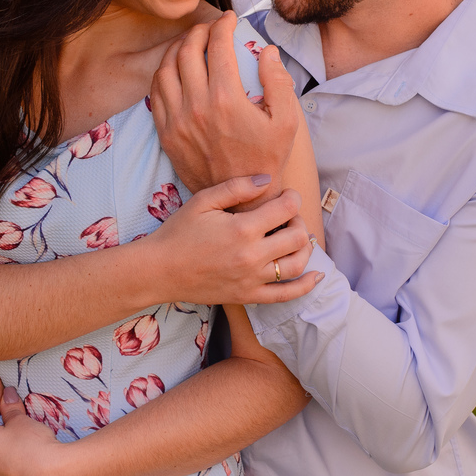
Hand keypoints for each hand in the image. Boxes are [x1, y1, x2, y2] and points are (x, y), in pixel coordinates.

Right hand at [143, 175, 321, 305]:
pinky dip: (305, 286)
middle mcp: (252, 256)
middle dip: (298, 221)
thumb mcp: (203, 201)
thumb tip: (267, 180)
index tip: (286, 195)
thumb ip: (237, 187)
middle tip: (288, 217)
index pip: (286, 209)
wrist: (159, 270)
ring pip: (297, 265)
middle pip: (297, 237)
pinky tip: (316, 275)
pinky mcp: (248, 296)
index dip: (292, 198)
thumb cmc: (178, 232)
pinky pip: (285, 295)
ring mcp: (252, 279)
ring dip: (304, 248)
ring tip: (295, 238)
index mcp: (242, 229)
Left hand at [151, 12, 299, 205]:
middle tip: (209, 28)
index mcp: (226, 99)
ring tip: (190, 44)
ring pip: (166, 69)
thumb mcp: (286, 122)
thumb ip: (279, 82)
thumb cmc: (267, 159)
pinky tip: (174, 69)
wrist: (242, 200)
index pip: (219, 46)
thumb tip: (268, 50)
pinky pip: (155, 94)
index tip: (229, 19)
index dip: (223, 25)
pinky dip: (163, 74)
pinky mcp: (166, 133)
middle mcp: (197, 106)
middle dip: (199, 31)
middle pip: (188, 51)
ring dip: (177, 49)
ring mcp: (177, 121)